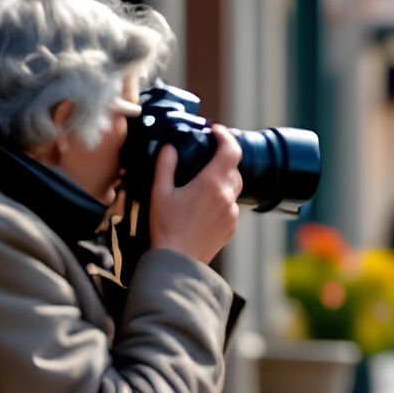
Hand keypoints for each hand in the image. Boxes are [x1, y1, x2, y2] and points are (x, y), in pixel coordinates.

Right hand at [148, 127, 242, 264]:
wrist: (178, 260)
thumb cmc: (167, 227)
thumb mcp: (160, 192)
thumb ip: (166, 165)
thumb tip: (170, 147)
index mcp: (211, 183)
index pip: (231, 151)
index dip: (226, 136)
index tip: (215, 132)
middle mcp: (227, 197)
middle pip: (234, 169)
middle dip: (222, 160)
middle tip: (205, 158)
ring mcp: (232, 214)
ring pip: (234, 188)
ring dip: (222, 181)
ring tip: (201, 184)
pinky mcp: (231, 227)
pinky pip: (231, 206)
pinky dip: (221, 200)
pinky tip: (203, 206)